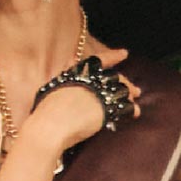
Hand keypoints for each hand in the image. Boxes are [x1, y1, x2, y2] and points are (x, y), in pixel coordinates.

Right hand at [26, 45, 141, 153]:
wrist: (49, 127)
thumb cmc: (45, 113)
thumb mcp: (51, 87)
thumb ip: (63, 75)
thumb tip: (71, 62)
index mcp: (76, 72)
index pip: (98, 60)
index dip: (113, 56)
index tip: (125, 53)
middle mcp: (90, 79)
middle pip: (113, 77)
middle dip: (125, 82)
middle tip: (135, 89)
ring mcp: (98, 92)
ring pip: (121, 89)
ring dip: (129, 95)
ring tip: (135, 101)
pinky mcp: (105, 108)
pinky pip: (124, 106)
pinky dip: (131, 109)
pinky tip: (135, 113)